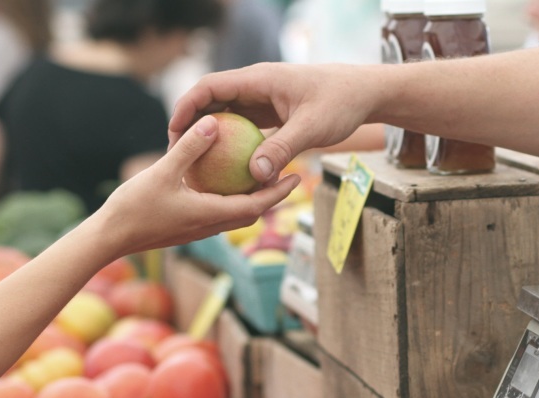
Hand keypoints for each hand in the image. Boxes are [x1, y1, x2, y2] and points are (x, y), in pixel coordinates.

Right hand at [101, 114, 300, 256]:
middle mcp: (209, 226)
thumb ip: (189, 148)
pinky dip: (228, 199)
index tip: (297, 177)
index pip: (257, 205)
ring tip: (260, 176)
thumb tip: (213, 122)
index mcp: (211, 215)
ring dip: (251, 199)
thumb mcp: (162, 172)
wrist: (109, 238)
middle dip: (272, 196)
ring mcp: (197, 229)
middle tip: (287, 174)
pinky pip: (216, 212)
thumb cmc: (133, 208)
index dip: (279, 192)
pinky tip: (221, 181)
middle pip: (251, 212)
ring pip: (234, 214)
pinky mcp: (186, 228)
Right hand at [169, 63, 376, 184]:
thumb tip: (255, 176)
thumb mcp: (312, 128)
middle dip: (191, 124)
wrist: (364, 93)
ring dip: (211, 136)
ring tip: (195, 164)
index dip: (187, 107)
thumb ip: (282, 149)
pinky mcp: (271, 113)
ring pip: (226, 115)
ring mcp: (263, 99)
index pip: (210, 87)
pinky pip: (244, 127)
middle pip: (212, 101)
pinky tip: (227, 169)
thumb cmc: (341, 103)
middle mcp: (256, 86)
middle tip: (177, 154)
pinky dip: (232, 144)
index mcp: (259, 80)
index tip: (174, 132)